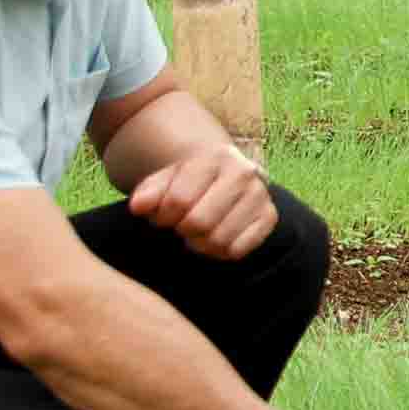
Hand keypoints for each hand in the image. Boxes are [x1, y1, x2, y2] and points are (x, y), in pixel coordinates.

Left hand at [123, 143, 277, 261]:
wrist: (225, 174)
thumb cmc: (189, 181)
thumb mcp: (165, 179)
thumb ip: (149, 192)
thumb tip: (138, 207)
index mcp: (214, 157)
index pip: (179, 200)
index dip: (162, 217)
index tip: (162, 217)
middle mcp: (244, 173)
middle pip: (200, 222)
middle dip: (182, 230)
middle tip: (181, 227)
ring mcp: (260, 195)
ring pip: (220, 240)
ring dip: (200, 244)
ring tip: (196, 234)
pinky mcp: (269, 217)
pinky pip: (238, 250)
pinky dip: (220, 252)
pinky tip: (215, 239)